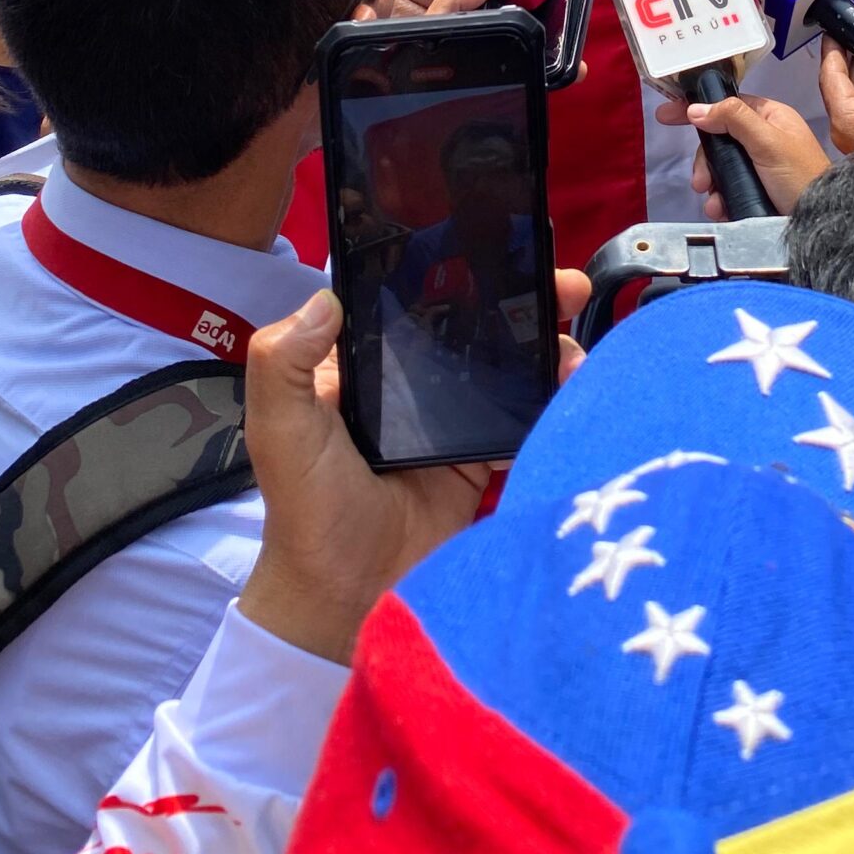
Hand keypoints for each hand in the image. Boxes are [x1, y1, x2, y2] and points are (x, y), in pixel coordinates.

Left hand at [238, 269, 590, 665]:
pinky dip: (550, 406)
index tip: (503, 250)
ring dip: (546, 352)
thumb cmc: (304, 511)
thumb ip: (284, 363)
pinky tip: (573, 393)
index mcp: (364, 365)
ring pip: (508, 370)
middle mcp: (410, 387)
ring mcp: (450, 424)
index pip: (415, 301)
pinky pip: (521, 423)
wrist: (342, 603)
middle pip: (476, 327)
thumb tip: (324, 298)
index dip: (459, 271)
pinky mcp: (479, 464)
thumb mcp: (280, 429)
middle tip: (566, 288)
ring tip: (573, 353)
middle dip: (524, 302)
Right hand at [662, 88, 830, 217]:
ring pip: (721, 165)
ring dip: (711, 182)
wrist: (820, 219)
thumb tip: (697, 109)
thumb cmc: (800, 175)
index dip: (698, 108)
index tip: (668, 115)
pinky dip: (720, 197)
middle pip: (719, 138)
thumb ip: (733, 119)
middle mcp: (764, 136)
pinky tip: (721, 209)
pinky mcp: (757, 188)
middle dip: (705, 160)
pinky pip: (728, 186)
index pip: (727, 103)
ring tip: (713, 200)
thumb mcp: (767, 142)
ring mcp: (760, 163)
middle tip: (700, 181)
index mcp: (770, 116)